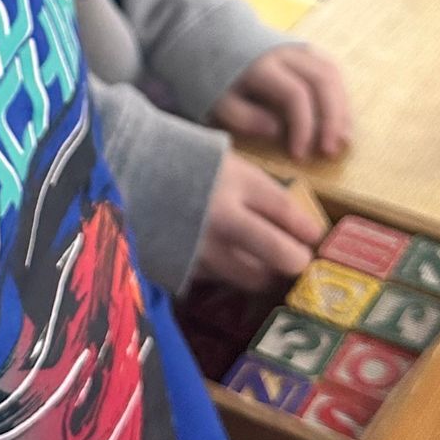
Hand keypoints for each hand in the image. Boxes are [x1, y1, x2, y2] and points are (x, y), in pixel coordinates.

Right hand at [194, 150, 326, 287]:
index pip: (289, 214)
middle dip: (297, 260)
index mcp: (239, 183)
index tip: (314, 237)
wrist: (125, 170)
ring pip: (254, 277)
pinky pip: (220, 279)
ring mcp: (204, 247)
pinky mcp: (184, 266)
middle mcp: (225, 218)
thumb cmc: (183, 160)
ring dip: (265, 272)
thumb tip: (295, 226)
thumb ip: (258, 192)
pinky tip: (227, 260)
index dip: (307, 230)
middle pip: (282, 255)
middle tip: (297, 258)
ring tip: (265, 264)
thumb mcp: (226, 163)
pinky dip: (228, 273)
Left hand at [211, 43, 352, 160]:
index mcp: (262, 64)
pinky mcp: (305, 49)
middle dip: (333, 118)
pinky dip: (339, 95)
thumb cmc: (214, 76)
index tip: (299, 156)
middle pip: (323, 81)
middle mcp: (286, 51)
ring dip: (342, 108)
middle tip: (331, 151)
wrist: (211, 36)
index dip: (303, 127)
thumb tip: (276, 130)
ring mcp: (298, 47)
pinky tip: (340, 119)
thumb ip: (243, 116)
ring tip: (343, 139)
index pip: (296, 95)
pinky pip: (330, 69)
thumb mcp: (216, 99)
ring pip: (332, 73)